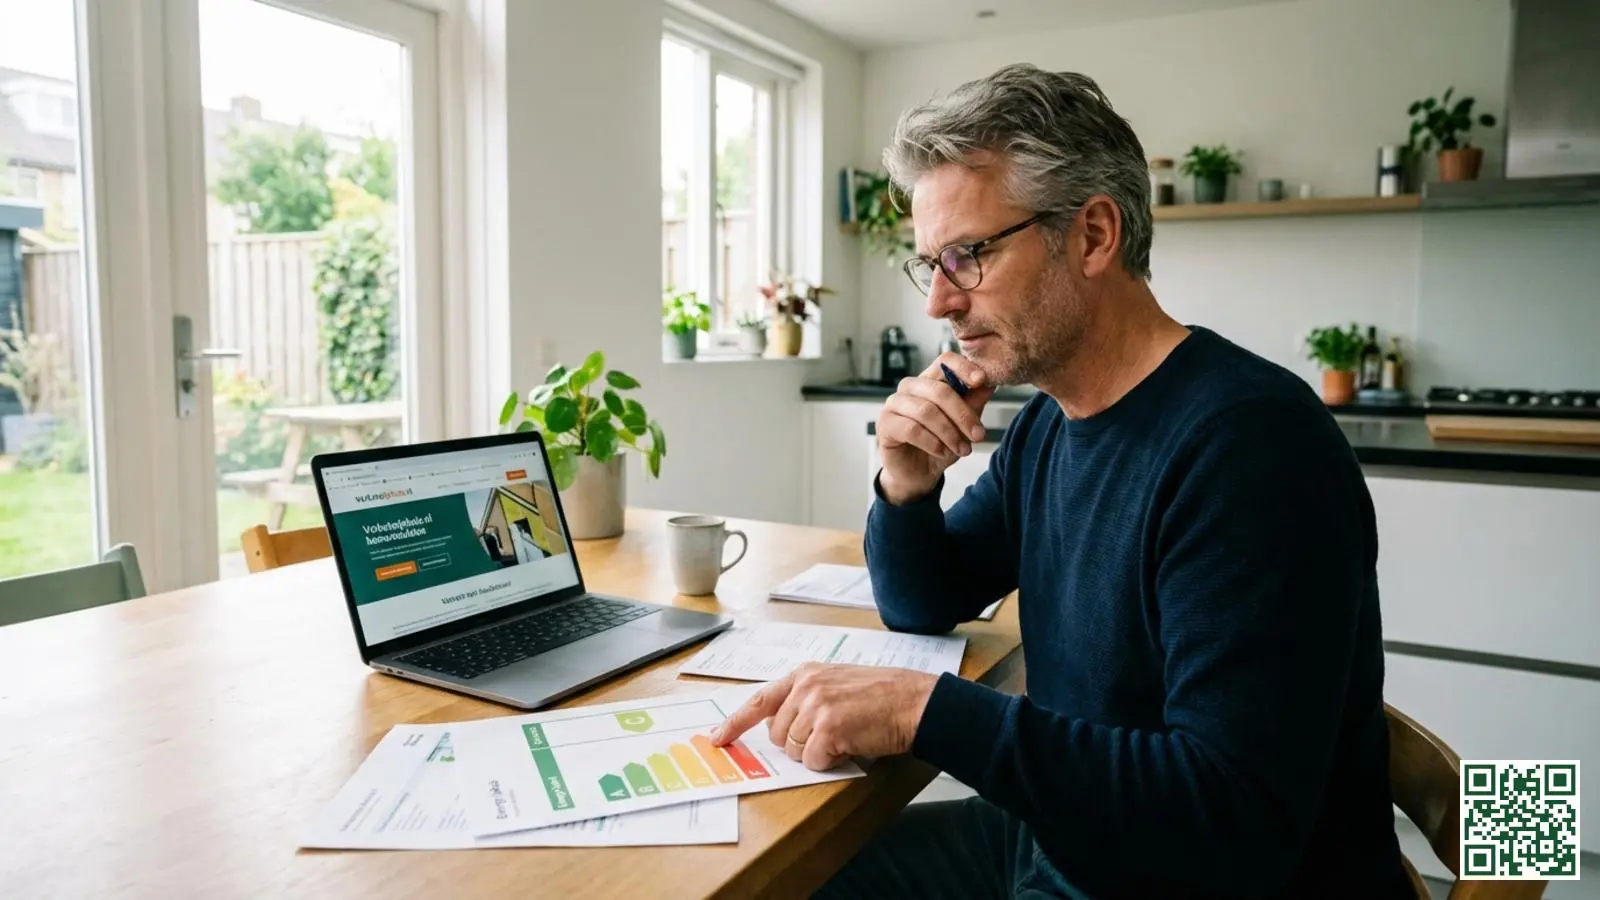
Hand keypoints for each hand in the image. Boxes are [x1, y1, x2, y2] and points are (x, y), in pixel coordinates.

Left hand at [711, 663, 938, 770]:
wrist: (913, 702)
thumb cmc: (882, 697)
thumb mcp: (837, 683)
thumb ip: (806, 698)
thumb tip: (779, 727)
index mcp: (806, 674)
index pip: (760, 700)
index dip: (735, 722)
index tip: (717, 737)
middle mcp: (806, 686)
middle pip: (777, 734)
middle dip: (798, 743)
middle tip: (831, 734)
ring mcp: (816, 706)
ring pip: (792, 750)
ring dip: (816, 753)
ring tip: (844, 736)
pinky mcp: (828, 727)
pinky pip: (811, 761)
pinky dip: (829, 761)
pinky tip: (849, 745)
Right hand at [876, 352, 994, 504]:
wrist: (919, 473)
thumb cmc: (940, 444)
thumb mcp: (964, 425)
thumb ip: (973, 403)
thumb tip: (990, 384)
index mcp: (930, 381)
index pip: (944, 362)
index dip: (963, 367)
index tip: (981, 381)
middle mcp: (910, 388)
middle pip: (939, 390)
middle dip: (963, 415)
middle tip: (978, 435)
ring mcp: (894, 404)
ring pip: (926, 411)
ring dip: (949, 433)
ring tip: (962, 450)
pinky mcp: (885, 424)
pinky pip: (912, 429)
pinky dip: (932, 443)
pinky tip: (941, 452)